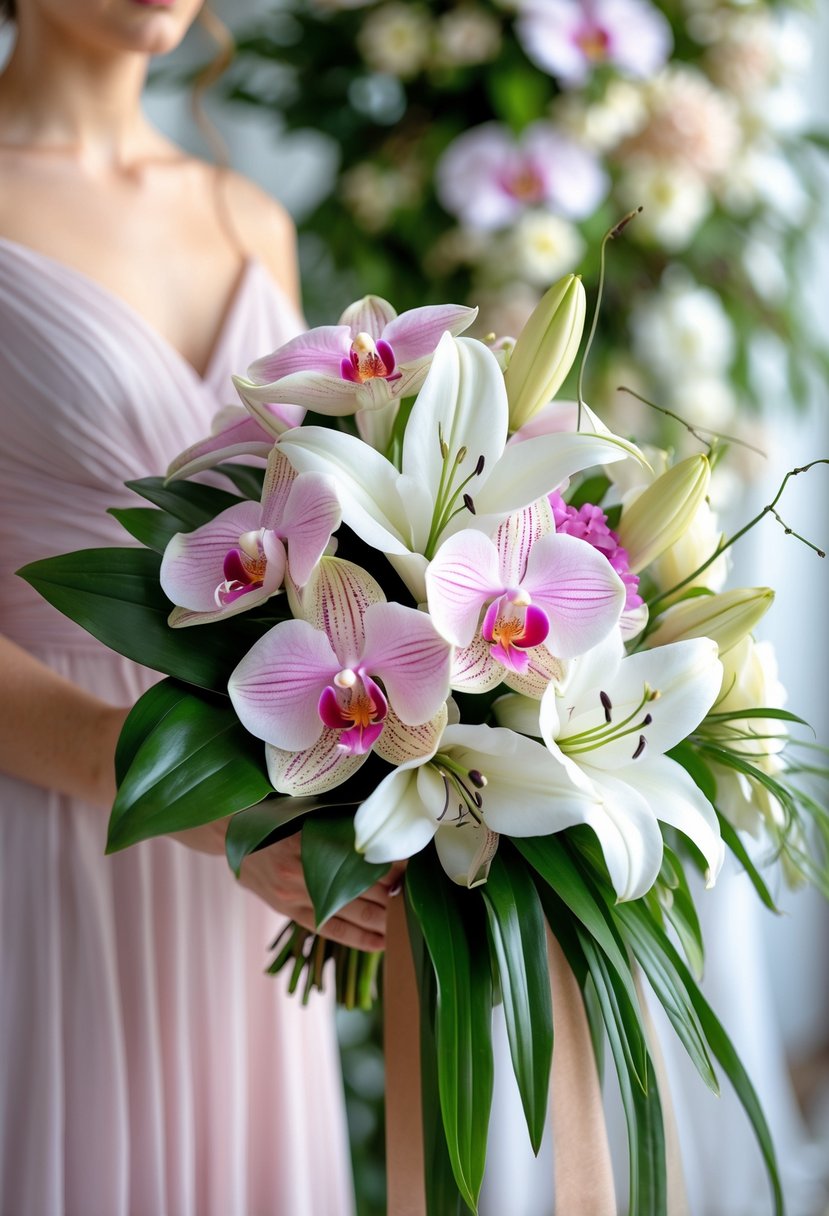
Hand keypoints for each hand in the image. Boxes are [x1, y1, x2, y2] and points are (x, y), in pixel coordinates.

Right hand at [239, 833, 404, 950]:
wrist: (233, 837)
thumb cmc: (278, 820)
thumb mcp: (308, 813)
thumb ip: (342, 824)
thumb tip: (386, 831)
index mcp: (309, 839)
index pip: (363, 858)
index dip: (391, 864)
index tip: (413, 866)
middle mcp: (302, 870)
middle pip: (361, 886)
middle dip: (393, 892)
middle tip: (417, 895)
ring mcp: (295, 895)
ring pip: (350, 911)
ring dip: (383, 917)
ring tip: (407, 920)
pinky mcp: (291, 912)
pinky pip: (330, 929)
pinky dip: (359, 938)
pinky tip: (382, 942)